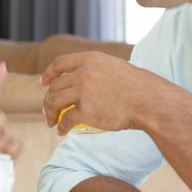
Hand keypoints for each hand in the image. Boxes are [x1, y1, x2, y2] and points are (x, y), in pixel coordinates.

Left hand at [40, 51, 174, 134]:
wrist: (149, 101)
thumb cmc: (137, 87)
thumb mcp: (115, 67)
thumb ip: (96, 71)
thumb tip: (81, 82)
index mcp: (90, 59)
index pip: (60, 63)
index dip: (48, 73)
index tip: (43, 83)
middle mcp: (83, 73)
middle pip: (55, 86)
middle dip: (48, 101)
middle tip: (48, 112)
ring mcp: (83, 91)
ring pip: (54, 102)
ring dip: (50, 114)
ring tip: (52, 123)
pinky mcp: (86, 111)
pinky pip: (66, 119)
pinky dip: (62, 126)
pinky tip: (62, 131)